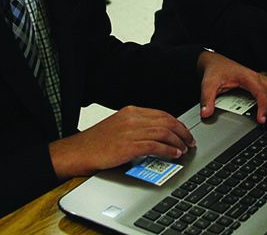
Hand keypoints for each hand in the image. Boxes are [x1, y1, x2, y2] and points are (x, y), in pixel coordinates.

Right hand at [48, 106, 194, 179]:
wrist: (77, 152)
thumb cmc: (95, 143)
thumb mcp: (117, 127)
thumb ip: (136, 127)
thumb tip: (156, 135)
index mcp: (131, 112)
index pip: (162, 114)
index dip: (177, 124)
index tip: (184, 132)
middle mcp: (132, 118)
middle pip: (166, 121)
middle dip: (182, 132)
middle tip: (189, 141)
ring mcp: (131, 132)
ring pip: (164, 133)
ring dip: (178, 142)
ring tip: (184, 150)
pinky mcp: (129, 146)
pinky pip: (156, 146)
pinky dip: (169, 150)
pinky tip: (174, 155)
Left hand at [197, 51, 266, 123]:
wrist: (215, 62)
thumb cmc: (215, 71)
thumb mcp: (208, 84)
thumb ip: (207, 98)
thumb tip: (206, 113)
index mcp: (247, 77)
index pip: (261, 93)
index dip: (263, 107)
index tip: (262, 120)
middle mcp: (258, 78)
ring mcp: (262, 80)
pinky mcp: (263, 83)